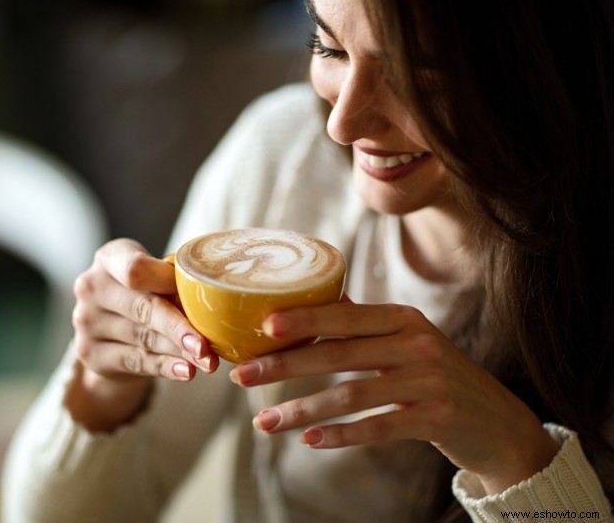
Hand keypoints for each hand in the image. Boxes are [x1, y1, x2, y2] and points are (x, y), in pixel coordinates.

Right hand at [67, 238, 218, 430]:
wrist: (110, 331)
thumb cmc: (144, 294)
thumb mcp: (154, 279)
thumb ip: (175, 283)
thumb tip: (218, 300)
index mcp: (110, 258)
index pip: (135, 269)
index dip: (167, 283)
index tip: (196, 294)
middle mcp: (92, 286)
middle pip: (142, 308)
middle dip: (179, 328)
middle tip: (206, 345)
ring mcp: (86, 321)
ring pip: (143, 338)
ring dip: (179, 352)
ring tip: (207, 362)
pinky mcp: (89, 353)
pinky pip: (135, 361)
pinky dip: (165, 367)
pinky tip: (186, 371)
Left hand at [229, 301, 559, 493]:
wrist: (498, 422)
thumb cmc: (440, 376)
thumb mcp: (409, 340)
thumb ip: (367, 324)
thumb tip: (320, 302)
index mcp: (404, 319)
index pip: (345, 314)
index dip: (304, 319)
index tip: (263, 326)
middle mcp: (417, 344)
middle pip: (339, 353)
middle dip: (286, 365)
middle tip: (245, 375)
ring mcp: (428, 382)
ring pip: (351, 395)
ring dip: (302, 410)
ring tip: (265, 422)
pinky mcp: (436, 419)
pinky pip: (377, 427)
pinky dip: (340, 435)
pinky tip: (309, 440)